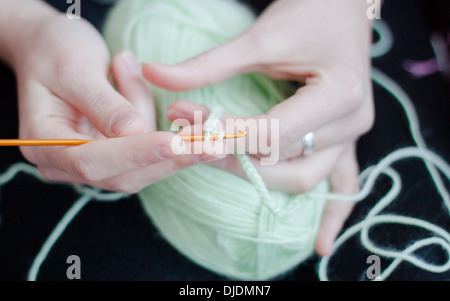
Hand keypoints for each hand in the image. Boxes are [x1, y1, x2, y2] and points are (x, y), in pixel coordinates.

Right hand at [12, 12, 221, 192]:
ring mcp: (92, 161)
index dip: (136, 154)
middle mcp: (66, 163)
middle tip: (213, 144)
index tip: (176, 143)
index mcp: (45, 144)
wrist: (49, 47)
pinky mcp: (113, 154)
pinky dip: (159, 126)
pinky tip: (143, 90)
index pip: (93, 161)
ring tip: (136, 76)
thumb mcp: (74, 68)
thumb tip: (134, 131)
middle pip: (124, 176)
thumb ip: (102, 103)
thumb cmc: (54, 51)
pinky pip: (146, 148)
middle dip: (170, 158)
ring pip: (142, 164)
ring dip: (164, 133)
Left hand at [141, 0, 374, 254]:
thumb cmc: (309, 12)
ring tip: (218, 164)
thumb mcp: (260, 37)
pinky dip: (331, 215)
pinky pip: (342, 184)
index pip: (274, 132)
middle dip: (234, 155)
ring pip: (304, 177)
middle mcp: (351, 122)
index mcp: (339, 94)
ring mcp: (352, 135)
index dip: (228, 137)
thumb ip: (208, 64)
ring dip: (261, 177)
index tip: (187, 130)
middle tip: (192, 142)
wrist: (343, 5)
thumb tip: (152, 73)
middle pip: (285, 160)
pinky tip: (320, 246)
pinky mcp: (345, 139)